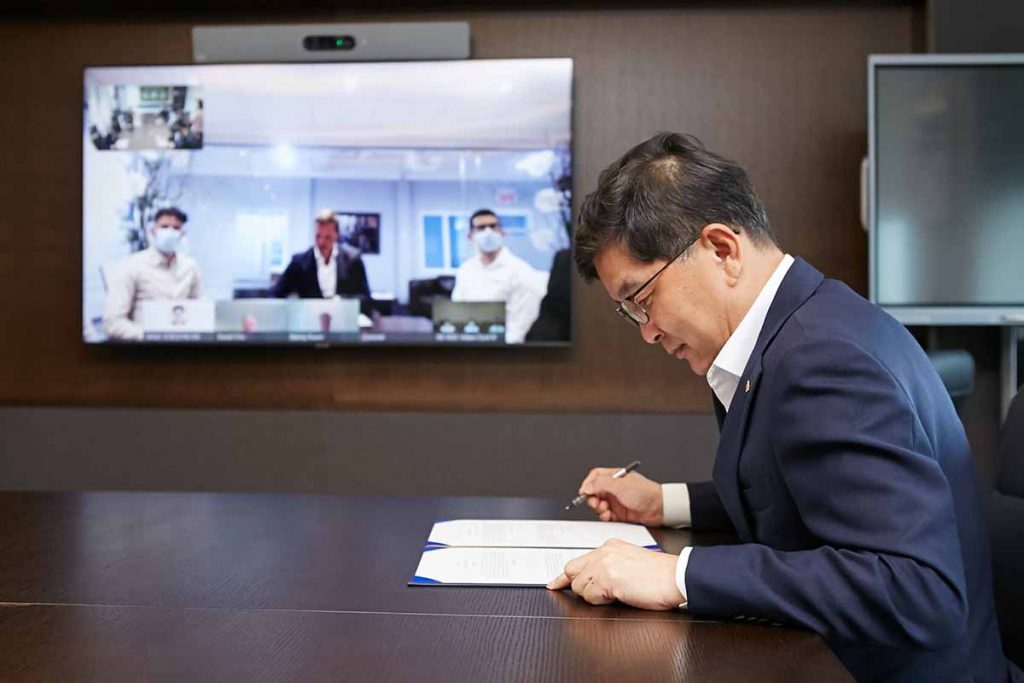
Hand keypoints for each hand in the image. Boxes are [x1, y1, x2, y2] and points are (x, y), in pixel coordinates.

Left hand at [546, 539, 682, 610]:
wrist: (675, 576)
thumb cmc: (659, 574)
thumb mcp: (630, 562)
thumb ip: (610, 567)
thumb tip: (594, 582)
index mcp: (610, 547)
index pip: (579, 561)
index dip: (564, 576)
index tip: (554, 583)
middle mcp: (603, 553)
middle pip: (572, 571)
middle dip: (578, 586)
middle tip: (591, 595)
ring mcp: (603, 565)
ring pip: (579, 587)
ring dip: (593, 596)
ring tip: (616, 594)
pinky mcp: (606, 579)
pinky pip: (589, 596)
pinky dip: (600, 601)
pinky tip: (618, 596)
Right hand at [579, 467, 662, 525]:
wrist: (659, 508)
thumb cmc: (646, 492)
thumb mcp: (620, 485)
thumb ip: (600, 484)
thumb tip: (586, 486)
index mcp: (614, 476)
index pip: (595, 477)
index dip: (588, 484)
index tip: (584, 492)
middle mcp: (614, 488)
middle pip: (595, 492)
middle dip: (592, 498)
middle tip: (596, 503)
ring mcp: (616, 500)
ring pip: (599, 504)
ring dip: (599, 508)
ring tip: (605, 510)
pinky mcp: (619, 512)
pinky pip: (606, 515)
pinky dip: (605, 516)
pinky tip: (609, 516)